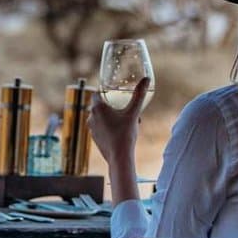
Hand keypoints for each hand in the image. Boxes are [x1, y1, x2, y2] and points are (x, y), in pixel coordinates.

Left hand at [89, 78, 149, 204]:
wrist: (119, 158)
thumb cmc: (125, 134)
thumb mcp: (133, 112)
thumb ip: (139, 95)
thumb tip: (146, 79)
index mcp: (97, 108)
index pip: (97, 93)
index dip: (105, 92)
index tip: (114, 92)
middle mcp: (91, 117)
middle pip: (100, 106)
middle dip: (111, 106)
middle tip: (124, 109)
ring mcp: (91, 129)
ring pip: (100, 117)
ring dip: (110, 117)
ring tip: (125, 122)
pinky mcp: (94, 138)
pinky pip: (100, 128)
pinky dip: (108, 127)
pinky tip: (120, 131)